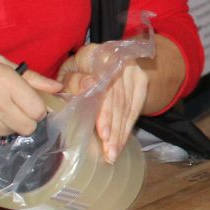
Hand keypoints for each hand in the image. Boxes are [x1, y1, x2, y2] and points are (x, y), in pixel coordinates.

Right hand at [0, 50, 58, 145]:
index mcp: (5, 81)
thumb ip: (30, 78)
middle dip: (24, 119)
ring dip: (5, 125)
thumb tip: (57, 89)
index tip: (26, 102)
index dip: (35, 108)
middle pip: (29, 127)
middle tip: (8, 107)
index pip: (38, 110)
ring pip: (11, 134)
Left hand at [59, 44, 149, 162]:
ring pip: (128, 107)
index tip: (103, 134)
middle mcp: (120, 62)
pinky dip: (128, 126)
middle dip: (114, 129)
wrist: (97, 57)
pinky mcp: (141, 80)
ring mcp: (133, 71)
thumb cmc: (76, 69)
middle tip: (109, 153)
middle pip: (118, 101)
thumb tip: (89, 85)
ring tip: (113, 154)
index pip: (105, 88)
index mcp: (98, 55)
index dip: (105, 112)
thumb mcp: (69, 71)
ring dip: (121, 133)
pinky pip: (136, 107)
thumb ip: (74, 80)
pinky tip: (122, 141)